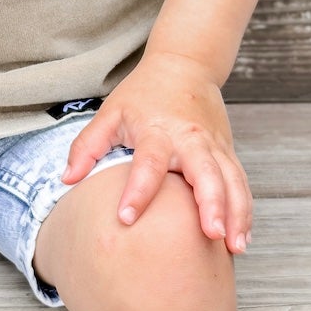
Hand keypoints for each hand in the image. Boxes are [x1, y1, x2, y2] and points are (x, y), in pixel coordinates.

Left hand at [59, 51, 252, 252]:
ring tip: (235, 246)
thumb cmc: (143, 93)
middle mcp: (191, 139)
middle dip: (211, 203)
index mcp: (157, 130)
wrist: (185, 64)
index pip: (149, 162)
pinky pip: (241, 183)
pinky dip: (244, 210)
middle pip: (206, 171)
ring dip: (236, 213)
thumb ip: (87, 146)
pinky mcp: (227, 151)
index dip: (138, 189)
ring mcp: (214, 145)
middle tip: (212, 234)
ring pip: (232, 180)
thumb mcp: (110, 113)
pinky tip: (241, 239)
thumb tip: (66, 180)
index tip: (126, 218)